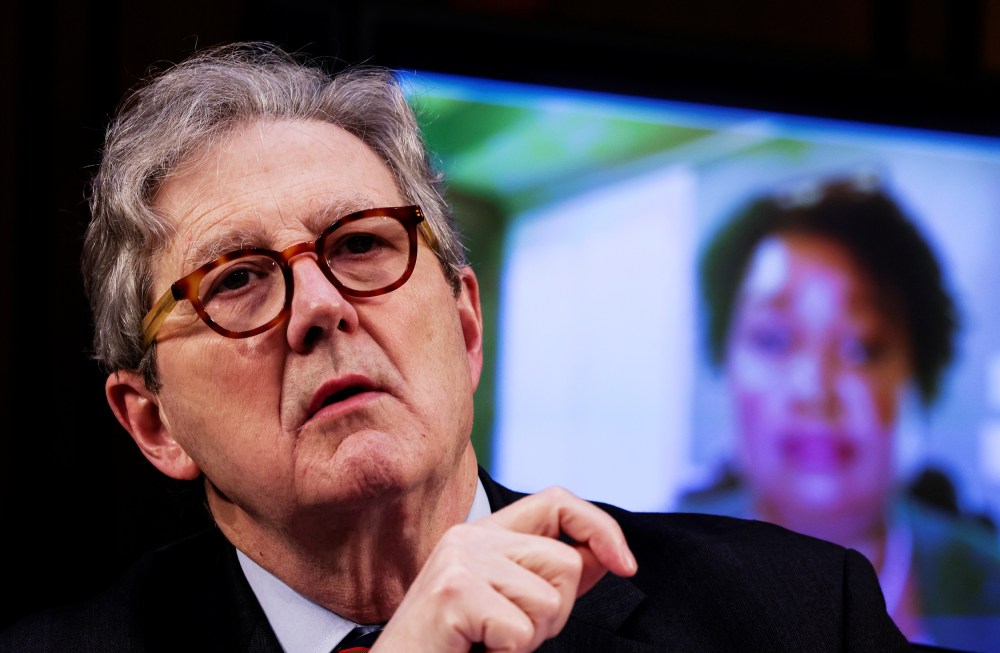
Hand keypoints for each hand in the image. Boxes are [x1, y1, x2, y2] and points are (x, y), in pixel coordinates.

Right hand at [372, 486, 637, 652]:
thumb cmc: (453, 647)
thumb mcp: (509, 607)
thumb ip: (550, 578)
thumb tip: (605, 555)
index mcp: (483, 535)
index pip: (556, 501)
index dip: (599, 527)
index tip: (626, 566)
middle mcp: (469, 537)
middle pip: (564, 561)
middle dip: (554, 613)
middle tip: (508, 636)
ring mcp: (458, 560)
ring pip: (548, 599)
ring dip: (528, 638)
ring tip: (487, 643)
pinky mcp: (453, 592)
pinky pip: (520, 629)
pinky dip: (507, 652)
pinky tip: (473, 648)